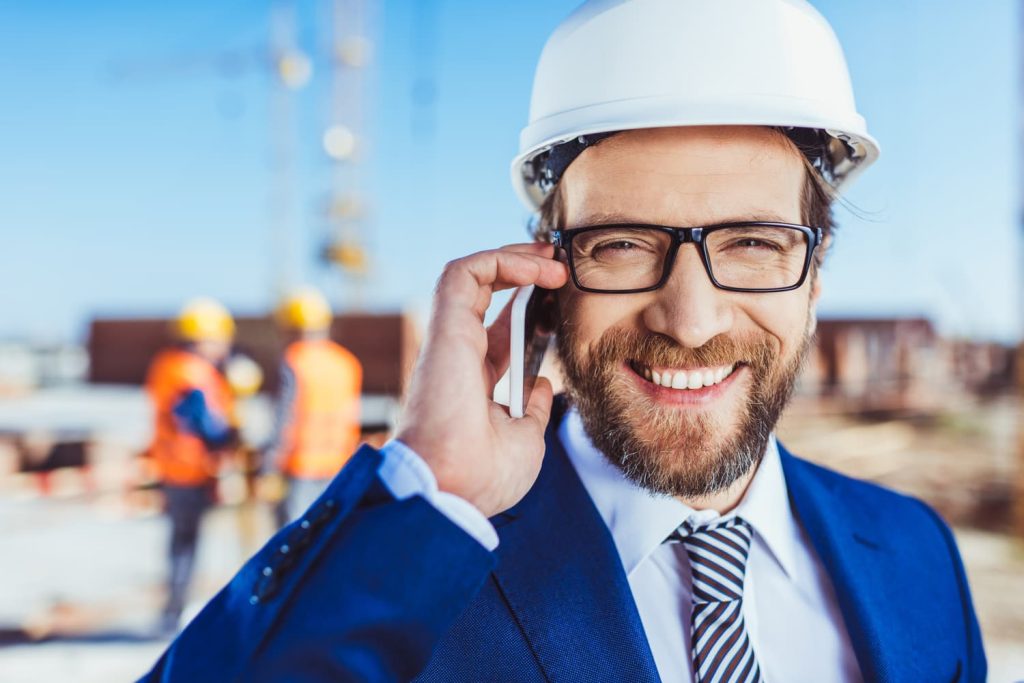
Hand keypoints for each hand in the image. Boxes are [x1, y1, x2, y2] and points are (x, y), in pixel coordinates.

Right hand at [396, 243, 568, 517]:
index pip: (500, 331)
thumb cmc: (481, 475)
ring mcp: (450, 339)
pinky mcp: (446, 327)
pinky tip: (537, 269)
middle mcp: (459, 356)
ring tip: (552, 259)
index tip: (561, 301)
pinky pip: (465, 274)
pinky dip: (499, 261)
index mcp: (474, 382)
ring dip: (514, 259)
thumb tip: (542, 386)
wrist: (452, 488)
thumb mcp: (525, 440)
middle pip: (486, 296)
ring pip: (472, 275)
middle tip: (559, 264)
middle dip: (522, 271)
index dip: (529, 309)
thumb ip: (533, 408)